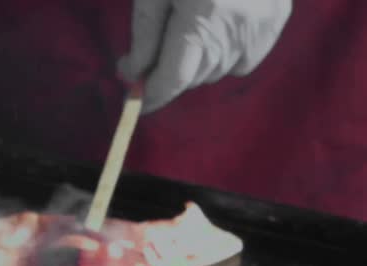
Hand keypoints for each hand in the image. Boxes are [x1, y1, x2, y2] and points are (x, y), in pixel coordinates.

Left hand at [118, 0, 291, 112]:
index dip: (152, 96)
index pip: (174, 78)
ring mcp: (262, 27)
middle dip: (170, 72)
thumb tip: (133, 74)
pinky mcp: (277, 20)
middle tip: (151, 54)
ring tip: (186, 28)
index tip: (135, 103)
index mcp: (202, 18)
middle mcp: (236, 29)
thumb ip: (144, 35)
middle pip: (194, 78)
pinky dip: (224, 54)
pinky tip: (215, 26)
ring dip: (196, 63)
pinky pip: (242, 60)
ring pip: (217, 71)